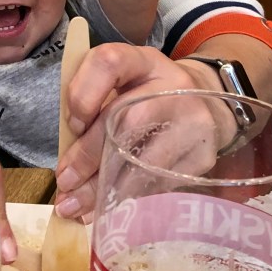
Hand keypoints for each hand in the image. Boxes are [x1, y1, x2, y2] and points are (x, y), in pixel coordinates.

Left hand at [53, 46, 236, 219]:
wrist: (206, 106)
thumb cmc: (148, 97)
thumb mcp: (122, 86)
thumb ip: (93, 109)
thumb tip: (67, 167)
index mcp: (144, 61)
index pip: (108, 62)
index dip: (83, 94)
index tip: (72, 126)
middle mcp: (174, 86)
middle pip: (126, 120)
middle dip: (89, 157)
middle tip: (65, 184)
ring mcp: (193, 121)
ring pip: (143, 160)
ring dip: (105, 188)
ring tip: (77, 206)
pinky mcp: (203, 155)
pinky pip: (159, 184)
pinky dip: (130, 200)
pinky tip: (110, 209)